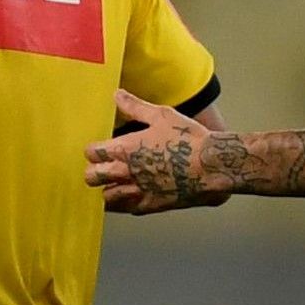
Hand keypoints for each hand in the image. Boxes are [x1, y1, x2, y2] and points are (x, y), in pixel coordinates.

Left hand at [84, 88, 215, 213]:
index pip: (92, 153)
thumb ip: (135, 107)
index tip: (99, 150)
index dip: (94, 151)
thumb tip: (118, 95)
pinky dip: (123, 203)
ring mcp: (137, 191)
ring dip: (107, 189)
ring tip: (113, 183)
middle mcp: (127, 172)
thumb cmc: (190, 140)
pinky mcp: (150, 205)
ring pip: (106, 197)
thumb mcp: (162, 115)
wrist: (213, 166)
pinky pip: (126, 209)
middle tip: (101, 168)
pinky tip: (128, 196)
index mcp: (126, 149)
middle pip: (92, 177)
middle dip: (94, 171)